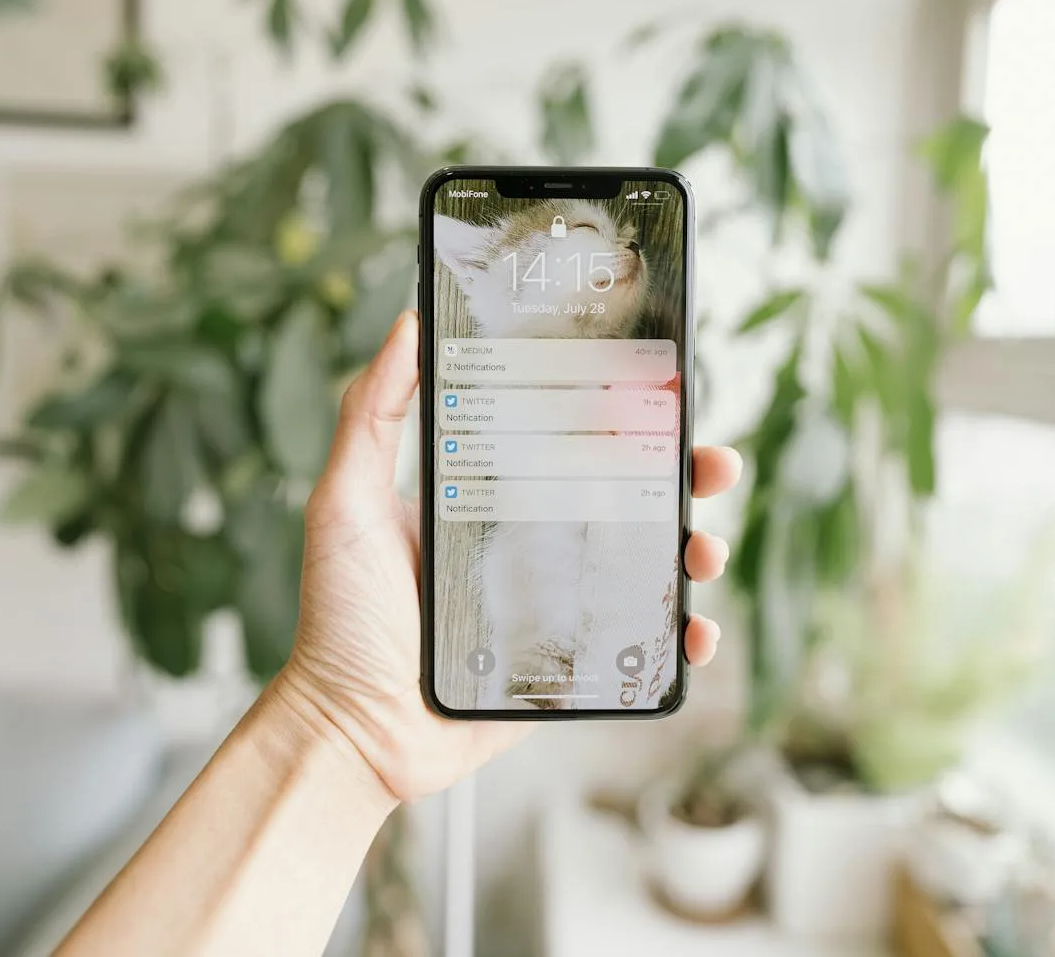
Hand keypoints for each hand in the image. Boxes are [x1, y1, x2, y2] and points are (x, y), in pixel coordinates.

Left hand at [264, 311, 740, 802]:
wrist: (352, 729)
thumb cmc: (341, 618)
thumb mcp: (346, 501)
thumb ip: (371, 415)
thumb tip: (407, 325)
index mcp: (494, 495)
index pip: (573, 441)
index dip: (625, 416)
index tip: (664, 391)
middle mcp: (534, 544)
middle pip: (631, 498)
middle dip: (685, 477)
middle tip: (713, 466)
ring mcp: (559, 605)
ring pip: (651, 567)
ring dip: (696, 550)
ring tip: (706, 550)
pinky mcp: (571, 666)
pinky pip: (644, 646)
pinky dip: (684, 637)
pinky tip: (697, 629)